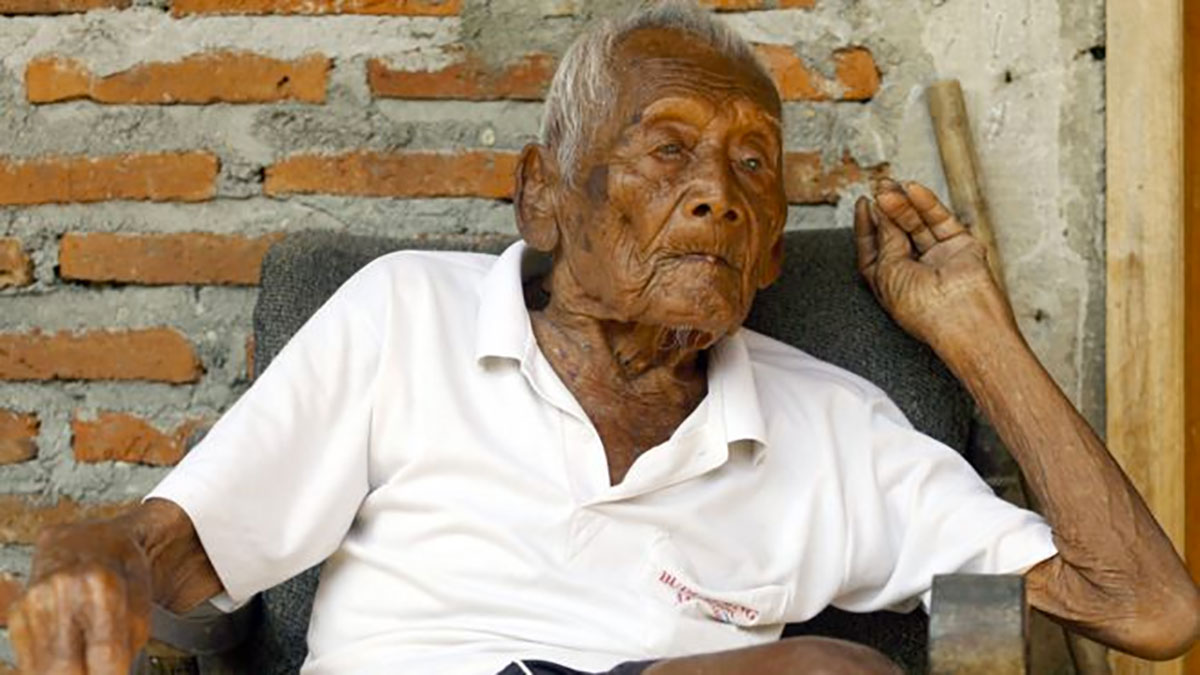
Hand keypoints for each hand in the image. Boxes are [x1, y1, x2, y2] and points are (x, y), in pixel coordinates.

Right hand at [8, 519, 151, 673]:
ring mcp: (33, 602)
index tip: (116, 674)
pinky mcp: (18, 613)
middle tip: (102, 672)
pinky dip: (49, 666)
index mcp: (100, 583)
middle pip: (64, 667)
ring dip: (68, 672)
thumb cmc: (120, 564)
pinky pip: (29, 657)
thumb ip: (133, 636)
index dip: (112, 674)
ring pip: (43, 668)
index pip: (104, 652)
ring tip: (87, 663)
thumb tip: (117, 670)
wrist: (86, 537)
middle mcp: (60, 592)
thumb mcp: (142, 593)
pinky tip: (69, 657)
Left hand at [854, 179, 1016, 350]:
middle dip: (887, 209)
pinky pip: (940, 220)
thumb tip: (880, 210)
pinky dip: (927, 204)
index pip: (874, 248)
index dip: (866, 225)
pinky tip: (912, 190)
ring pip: (917, 223)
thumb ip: (885, 237)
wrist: (961, 319)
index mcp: (889, 282)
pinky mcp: (960, 247)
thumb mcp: (886, 269)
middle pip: (896, 232)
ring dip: (903, 204)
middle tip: (880, 188)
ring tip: (889, 188)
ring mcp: (937, 257)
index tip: (863, 203)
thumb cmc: (921, 310)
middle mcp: (913, 270)